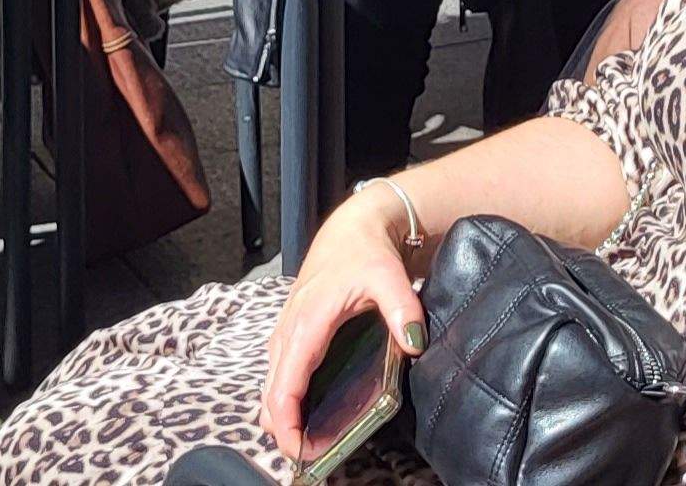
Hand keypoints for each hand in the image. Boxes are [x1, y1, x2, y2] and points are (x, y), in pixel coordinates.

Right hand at [258, 199, 431, 460]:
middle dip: (282, 428)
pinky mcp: (291, 333)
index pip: (285, 383)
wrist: (353, 227)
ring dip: (280, 415)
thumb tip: (414, 342)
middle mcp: (289, 331)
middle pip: (271, 392)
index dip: (286, 420)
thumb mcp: (388, 277)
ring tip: (304, 443)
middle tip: (305, 457)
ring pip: (271, 385)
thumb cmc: (365, 251)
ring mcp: (286, 332)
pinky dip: (283, 398)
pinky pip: (279, 374)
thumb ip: (402, 310)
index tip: (298, 448)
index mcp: (307, 323)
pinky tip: (302, 415)